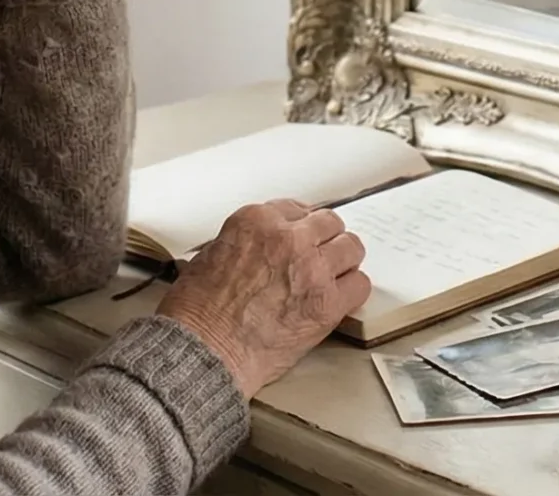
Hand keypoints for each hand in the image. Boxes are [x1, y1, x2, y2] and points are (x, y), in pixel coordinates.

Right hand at [156, 200, 371, 397]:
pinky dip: (352, 290)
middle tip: (321, 255)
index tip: (303, 237)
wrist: (205, 350)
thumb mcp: (211, 255)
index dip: (300, 227)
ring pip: (351, 248)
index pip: (295, 209)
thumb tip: (258, 250)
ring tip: (334, 275)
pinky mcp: (328, 303)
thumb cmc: (198, 312)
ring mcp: (312, 269)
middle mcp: (289, 239)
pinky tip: (340, 298)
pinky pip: (359, 285)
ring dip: (343, 261)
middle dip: (324, 239)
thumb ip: (244, 243)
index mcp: (257, 221)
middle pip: (328, 223)